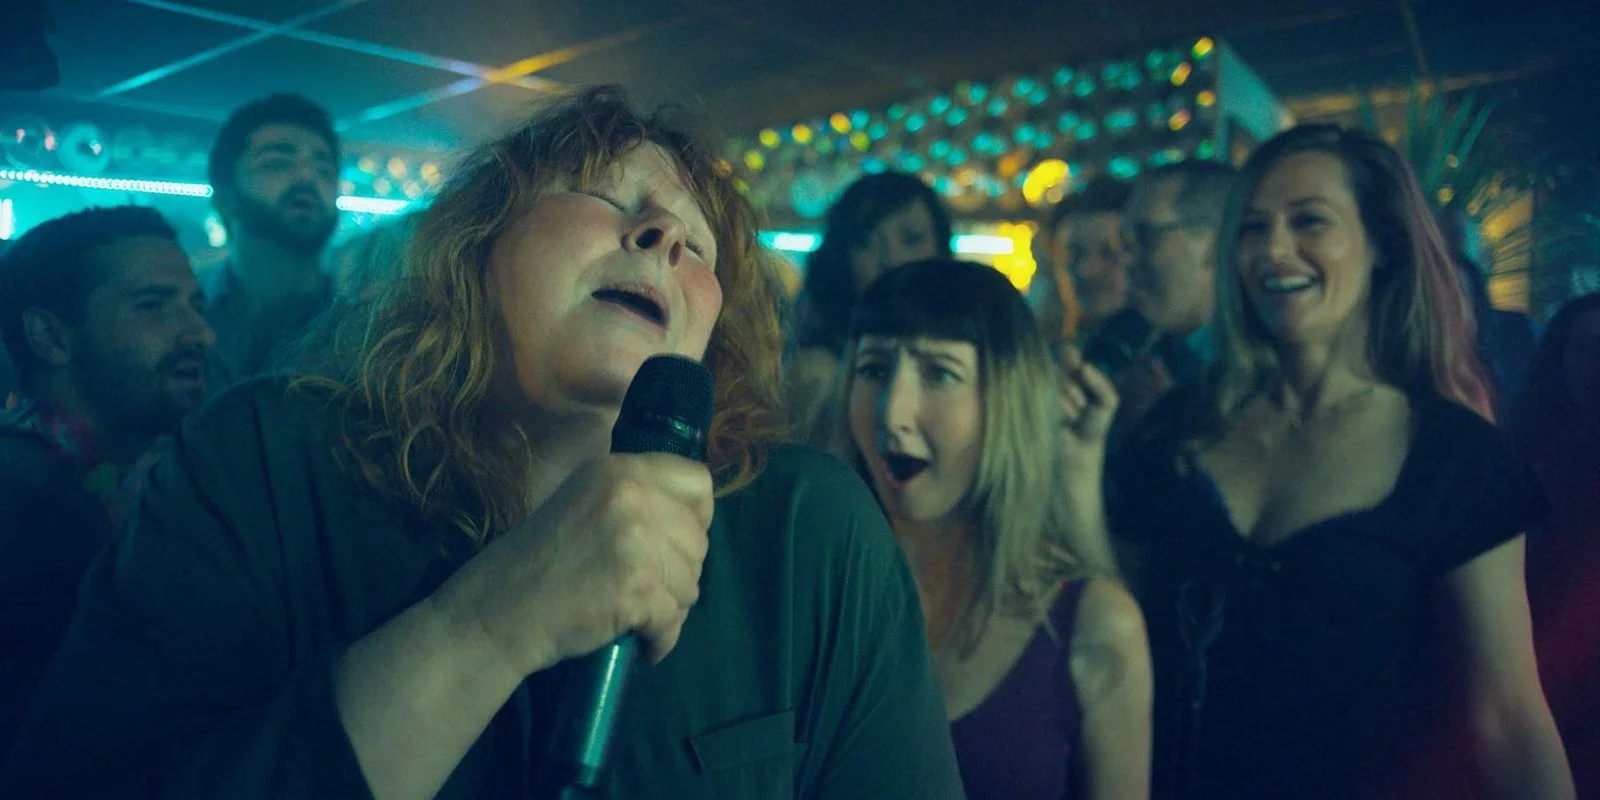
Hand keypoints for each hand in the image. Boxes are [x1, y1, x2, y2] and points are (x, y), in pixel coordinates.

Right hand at [429, 453, 713, 678]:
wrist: (496, 611)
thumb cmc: (535, 562)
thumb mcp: (584, 503)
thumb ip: (634, 501)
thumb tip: (692, 523)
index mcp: (620, 470)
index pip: (698, 483)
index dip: (695, 518)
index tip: (675, 544)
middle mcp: (633, 496)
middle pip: (699, 541)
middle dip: (679, 573)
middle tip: (645, 592)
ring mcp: (637, 541)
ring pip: (691, 584)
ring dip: (669, 609)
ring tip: (634, 616)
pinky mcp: (637, 588)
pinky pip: (673, 622)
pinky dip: (660, 641)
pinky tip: (639, 643)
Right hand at [1057, 345, 1119, 459]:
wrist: (1080, 450)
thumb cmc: (1093, 425)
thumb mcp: (1107, 402)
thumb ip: (1102, 383)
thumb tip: (1084, 366)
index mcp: (1075, 376)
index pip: (1069, 355)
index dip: (1070, 354)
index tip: (1071, 356)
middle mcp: (1058, 381)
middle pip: (1061, 371)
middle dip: (1074, 389)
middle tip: (1082, 406)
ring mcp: (1046, 393)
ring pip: (1056, 385)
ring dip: (1069, 402)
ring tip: (1074, 417)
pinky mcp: (1037, 406)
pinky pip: (1050, 399)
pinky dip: (1062, 410)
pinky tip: (1064, 422)